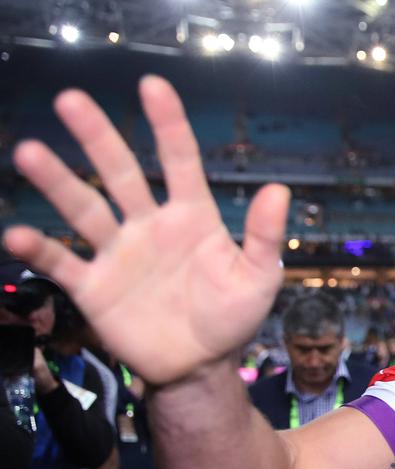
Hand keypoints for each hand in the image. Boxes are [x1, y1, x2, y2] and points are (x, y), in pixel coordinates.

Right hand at [2, 77, 288, 385]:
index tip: (152, 86)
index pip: (179, 161)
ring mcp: (119, 253)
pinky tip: (20, 235)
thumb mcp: (260, 277)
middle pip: (120, 172)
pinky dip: (41, 251)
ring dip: (58, 182)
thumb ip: (265, 236)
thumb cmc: (233, 316)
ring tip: (30, 152)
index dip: (167, 124)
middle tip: (70, 100)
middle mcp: (149, 225)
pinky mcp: (95, 287)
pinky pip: (64, 264)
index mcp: (192, 216)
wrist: (202, 366)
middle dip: (97, 137)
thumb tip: (278, 190)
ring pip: (84, 209)